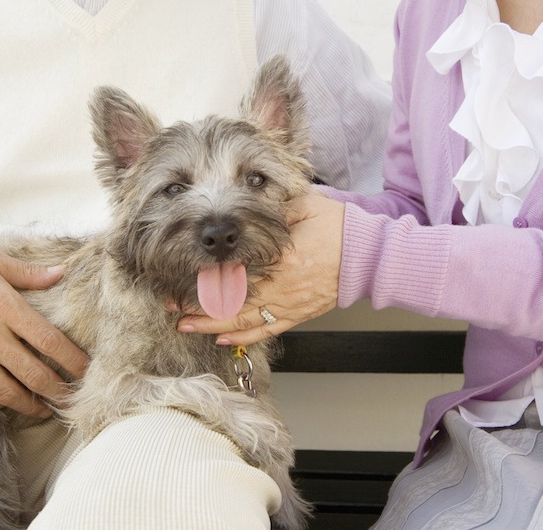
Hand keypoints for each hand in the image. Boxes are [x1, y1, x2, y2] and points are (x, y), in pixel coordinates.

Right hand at [0, 239, 88, 416]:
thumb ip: (28, 273)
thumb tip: (61, 273)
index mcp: (3, 306)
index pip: (50, 341)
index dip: (74, 360)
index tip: (88, 369)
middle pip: (35, 375)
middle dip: (60, 391)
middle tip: (75, 397)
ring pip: (9, 393)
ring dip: (33, 404)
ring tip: (49, 407)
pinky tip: (10, 401)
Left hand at [177, 191, 344, 344]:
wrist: (370, 255)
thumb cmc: (340, 227)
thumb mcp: (305, 206)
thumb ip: (274, 206)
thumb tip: (244, 204)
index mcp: (283, 258)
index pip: (237, 270)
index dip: (208, 276)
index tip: (184, 275)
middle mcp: (283, 287)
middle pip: (233, 301)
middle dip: (200, 305)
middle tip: (172, 305)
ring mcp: (290, 304)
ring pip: (244, 321)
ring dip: (213, 324)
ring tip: (186, 325)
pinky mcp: (298, 314)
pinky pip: (265, 330)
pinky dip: (242, 336)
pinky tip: (220, 337)